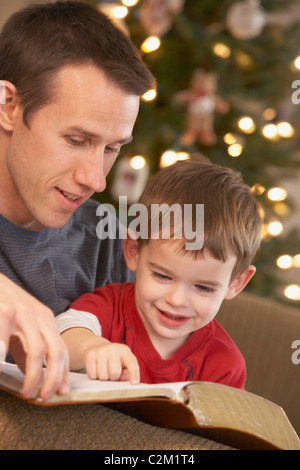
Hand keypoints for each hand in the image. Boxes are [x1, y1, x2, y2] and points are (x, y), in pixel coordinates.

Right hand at [0, 274, 69, 399]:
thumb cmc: (3, 306)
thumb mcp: (20, 328)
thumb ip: (27, 351)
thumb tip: (34, 376)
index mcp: (46, 319)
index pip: (61, 349)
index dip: (63, 373)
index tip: (60, 392)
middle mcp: (39, 315)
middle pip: (56, 351)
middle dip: (54, 378)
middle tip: (45, 397)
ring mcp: (23, 313)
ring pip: (37, 350)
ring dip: (35, 375)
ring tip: (28, 392)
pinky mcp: (5, 311)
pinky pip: (7, 338)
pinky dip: (6, 355)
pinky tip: (2, 366)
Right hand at [84, 342, 139, 383]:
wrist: (97, 347)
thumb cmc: (114, 360)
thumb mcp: (124, 363)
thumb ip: (127, 373)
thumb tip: (125, 378)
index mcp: (125, 351)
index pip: (132, 363)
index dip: (134, 374)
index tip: (134, 383)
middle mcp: (113, 348)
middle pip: (114, 373)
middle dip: (113, 378)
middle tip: (112, 373)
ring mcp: (101, 351)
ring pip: (103, 376)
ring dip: (104, 378)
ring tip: (104, 370)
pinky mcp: (90, 355)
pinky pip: (92, 375)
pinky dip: (94, 376)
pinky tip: (97, 369)